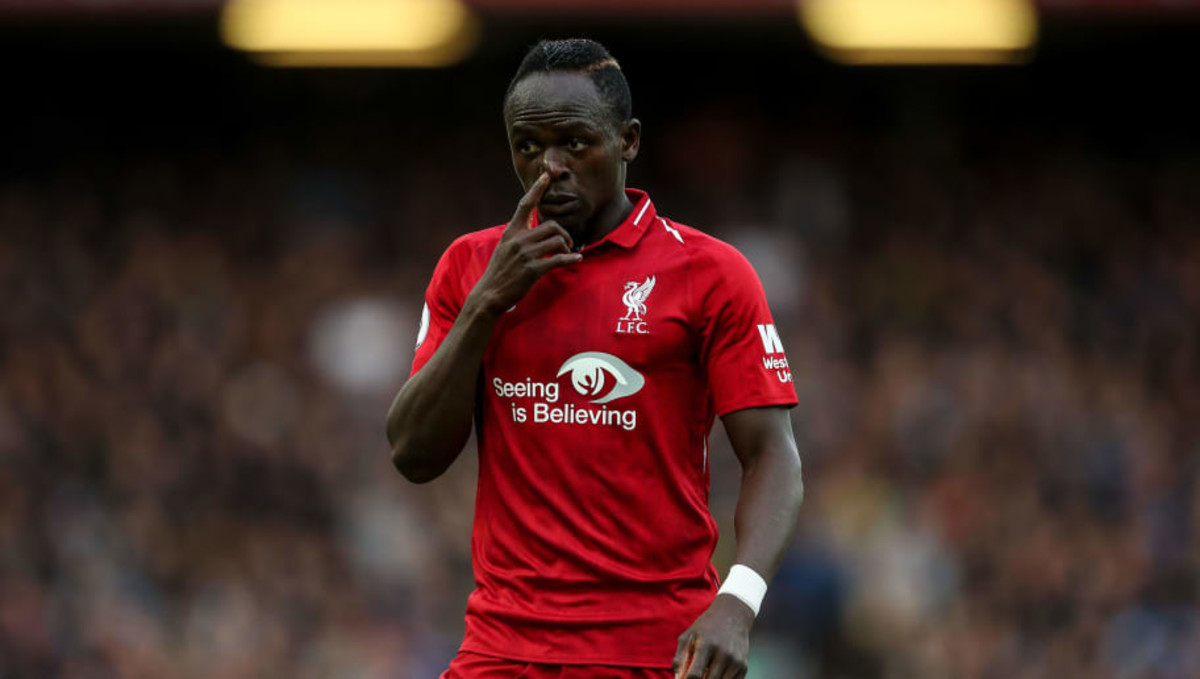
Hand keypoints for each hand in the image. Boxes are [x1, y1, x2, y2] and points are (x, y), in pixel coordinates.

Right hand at [468, 172, 581, 314]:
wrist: (490, 294)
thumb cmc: (500, 272)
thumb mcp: (505, 248)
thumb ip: (519, 237)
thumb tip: (536, 230)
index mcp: (511, 232)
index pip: (525, 204)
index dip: (537, 189)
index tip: (546, 176)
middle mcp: (518, 239)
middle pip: (551, 225)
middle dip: (563, 233)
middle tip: (567, 243)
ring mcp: (525, 254)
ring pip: (557, 240)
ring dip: (567, 247)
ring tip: (567, 253)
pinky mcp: (532, 269)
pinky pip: (558, 259)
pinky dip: (571, 259)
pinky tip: (576, 259)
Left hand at [673, 594, 754, 678]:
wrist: (733, 615)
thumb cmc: (706, 627)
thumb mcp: (688, 636)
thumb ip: (680, 659)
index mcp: (706, 645)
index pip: (695, 675)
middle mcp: (724, 654)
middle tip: (696, 674)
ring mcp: (736, 661)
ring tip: (705, 672)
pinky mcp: (743, 667)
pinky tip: (716, 673)